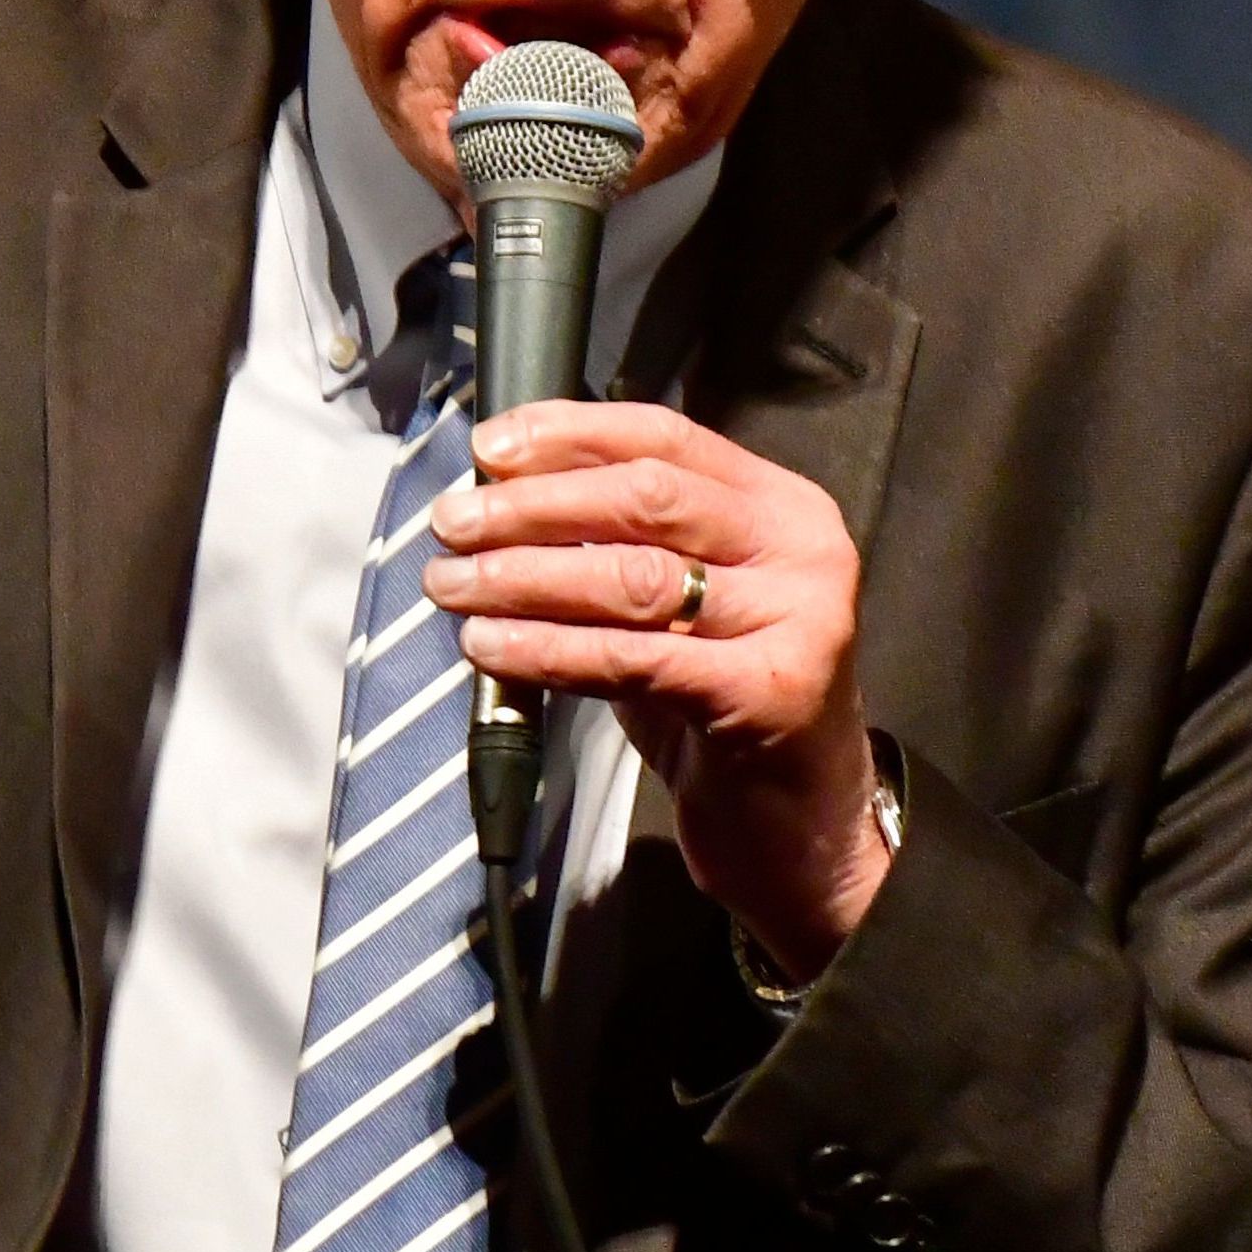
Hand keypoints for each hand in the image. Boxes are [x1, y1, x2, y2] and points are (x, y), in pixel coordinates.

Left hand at [420, 401, 891, 979]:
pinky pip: (633, 657)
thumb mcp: (675, 599)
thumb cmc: (717, 694)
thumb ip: (613, 540)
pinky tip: (488, 646)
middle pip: (645, 499)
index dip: (568, 434)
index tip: (486, 446)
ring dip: (524, 576)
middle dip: (532, 506)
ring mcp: (798, 621)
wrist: (797, 817)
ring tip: (451, 583)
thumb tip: (493, 494)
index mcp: (781, 505)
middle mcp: (801, 551)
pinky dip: (548, 648)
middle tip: (451, 523)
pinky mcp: (770, 694)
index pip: (664, 436)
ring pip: (634, 577)